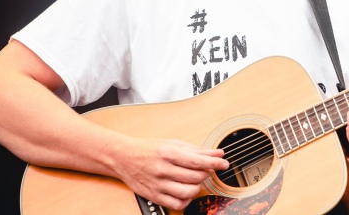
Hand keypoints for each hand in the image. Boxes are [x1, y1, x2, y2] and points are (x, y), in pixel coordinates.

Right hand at [114, 138, 228, 209]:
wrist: (124, 158)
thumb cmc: (151, 149)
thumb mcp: (174, 144)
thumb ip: (197, 150)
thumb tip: (218, 153)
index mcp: (169, 153)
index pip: (198, 161)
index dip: (215, 163)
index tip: (224, 163)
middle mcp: (163, 169)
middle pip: (196, 177)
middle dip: (206, 173)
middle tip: (206, 169)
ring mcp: (158, 184)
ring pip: (188, 191)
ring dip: (198, 187)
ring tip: (196, 180)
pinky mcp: (154, 196)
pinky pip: (177, 203)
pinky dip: (187, 199)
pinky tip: (186, 191)